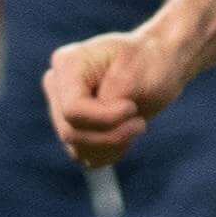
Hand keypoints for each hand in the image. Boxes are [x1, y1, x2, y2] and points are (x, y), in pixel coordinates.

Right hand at [44, 23, 190, 167]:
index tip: (132, 108)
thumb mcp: (137, 72)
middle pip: (71, 132)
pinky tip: (126, 136)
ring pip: (77, 148)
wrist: (158, 65)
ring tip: (135, 125)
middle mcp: (57, 85)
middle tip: (139, 122)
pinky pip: (84, 155)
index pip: (72, 110)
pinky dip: (109, 152)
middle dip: (111, 135)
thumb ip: (112, 96)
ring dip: (112, 145)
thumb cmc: (150, 61)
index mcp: (67, 63)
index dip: (105, 118)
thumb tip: (96, 124)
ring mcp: (60, 107)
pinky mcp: (72, 126)